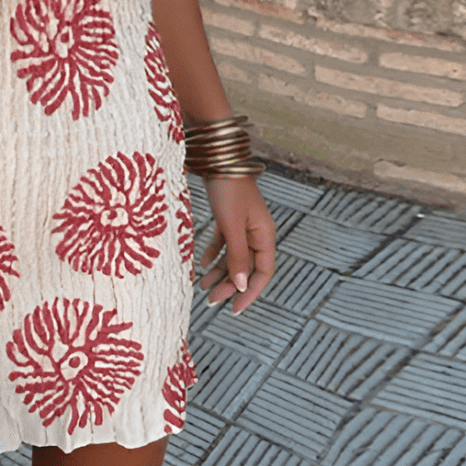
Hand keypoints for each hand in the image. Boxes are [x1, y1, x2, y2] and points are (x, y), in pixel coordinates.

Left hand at [197, 175, 275, 311]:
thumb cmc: (228, 190)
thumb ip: (237, 256)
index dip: (250, 292)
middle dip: (230, 285)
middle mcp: (257, 231)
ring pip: (234, 255)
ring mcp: (243, 223)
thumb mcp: (231, 226)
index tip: (234, 308)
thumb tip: (242, 286)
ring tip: (203, 286)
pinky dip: (214, 253)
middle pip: (247, 266)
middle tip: (211, 301)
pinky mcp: (229, 215)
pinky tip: (201, 263)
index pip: (263, 272)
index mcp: (264, 234)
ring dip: (220, 271)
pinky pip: (224, 241)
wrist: (218, 157)